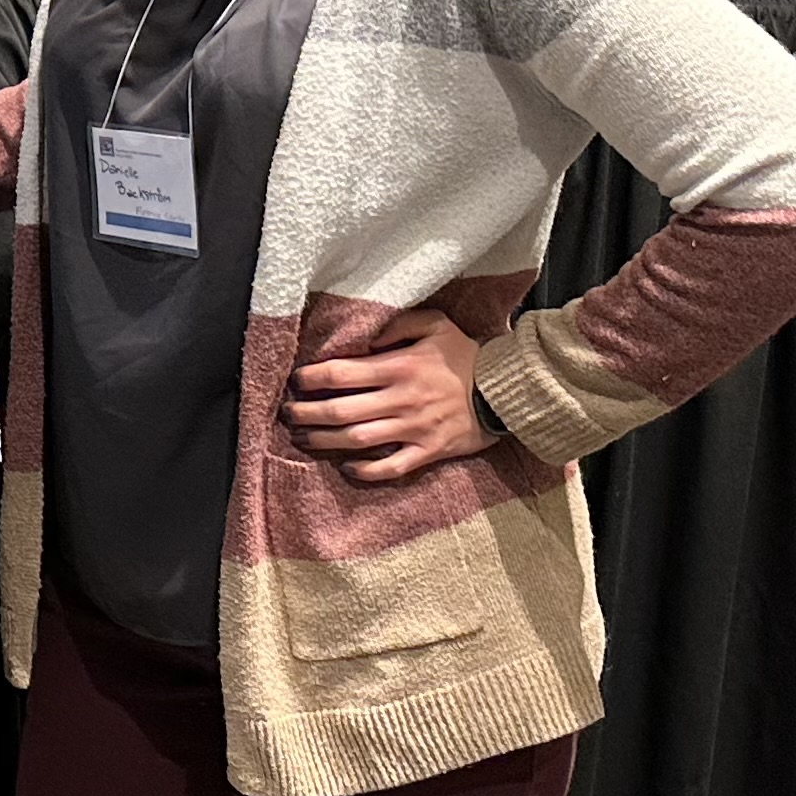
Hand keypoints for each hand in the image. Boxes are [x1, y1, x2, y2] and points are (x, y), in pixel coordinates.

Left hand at [285, 307, 496, 483]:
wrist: (508, 391)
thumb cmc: (467, 355)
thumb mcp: (436, 325)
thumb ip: (398, 324)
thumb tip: (365, 335)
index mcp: (399, 367)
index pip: (342, 373)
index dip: (312, 378)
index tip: (296, 380)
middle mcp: (402, 400)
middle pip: (341, 410)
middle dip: (307, 413)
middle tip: (286, 412)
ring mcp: (414, 429)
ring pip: (358, 440)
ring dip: (324, 441)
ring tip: (302, 438)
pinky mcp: (429, 451)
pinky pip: (392, 467)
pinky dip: (366, 471)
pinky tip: (346, 467)